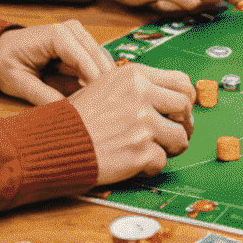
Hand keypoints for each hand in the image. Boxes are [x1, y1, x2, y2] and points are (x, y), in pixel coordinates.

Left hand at [0, 19, 117, 105]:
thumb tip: (67, 111)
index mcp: (56, 35)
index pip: (84, 59)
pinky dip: (97, 80)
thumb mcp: (18, 82)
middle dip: (104, 83)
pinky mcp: (81, 45)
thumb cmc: (5, 62)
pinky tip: (96, 97)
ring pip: (102, 61)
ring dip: (103, 82)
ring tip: (103, 106)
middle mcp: (72, 30)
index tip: (103, 104)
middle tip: (108, 109)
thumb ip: (42, 96)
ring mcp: (79, 35)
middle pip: (99, 58)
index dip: (95, 81)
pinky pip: (96, 63)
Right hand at [68, 63, 195, 182]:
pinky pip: (162, 161)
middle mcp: (141, 95)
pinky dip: (152, 166)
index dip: (186, 98)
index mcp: (134, 75)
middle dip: (185, 123)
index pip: (180, 81)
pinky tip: (138, 164)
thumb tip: (170, 95)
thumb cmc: (78, 117)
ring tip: (158, 150)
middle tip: (178, 134)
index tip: (182, 110)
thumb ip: (137, 86)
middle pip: (185, 107)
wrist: (56, 142)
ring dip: (172, 147)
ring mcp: (143, 124)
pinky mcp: (141, 151)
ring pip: (180, 137)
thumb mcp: (106, 85)